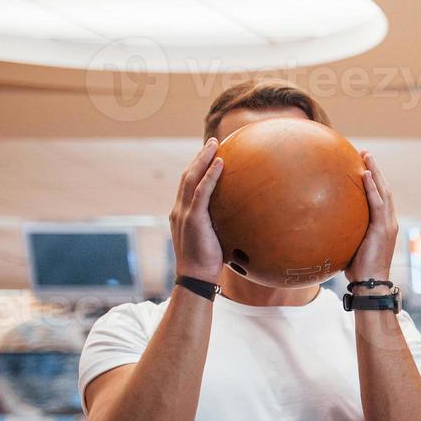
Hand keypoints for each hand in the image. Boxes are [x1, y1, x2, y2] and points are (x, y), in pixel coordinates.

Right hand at [170, 139, 224, 280]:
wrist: (196, 277)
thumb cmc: (208, 263)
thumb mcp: (214, 240)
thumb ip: (220, 227)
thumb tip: (241, 221)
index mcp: (183, 213)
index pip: (188, 185)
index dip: (197, 168)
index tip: (209, 155)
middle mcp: (180, 209)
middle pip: (187, 176)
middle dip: (199, 157)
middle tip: (213, 142)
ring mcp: (184, 213)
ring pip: (191, 178)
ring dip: (203, 159)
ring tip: (215, 144)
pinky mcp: (193, 218)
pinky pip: (202, 192)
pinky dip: (210, 175)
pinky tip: (221, 163)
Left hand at [347, 151, 397, 284]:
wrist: (370, 283)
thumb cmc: (357, 270)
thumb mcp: (349, 246)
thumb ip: (342, 233)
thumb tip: (319, 225)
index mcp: (382, 225)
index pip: (379, 197)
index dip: (373, 181)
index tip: (363, 166)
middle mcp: (388, 221)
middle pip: (384, 189)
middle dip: (375, 170)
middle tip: (365, 153)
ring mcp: (388, 224)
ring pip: (383, 192)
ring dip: (375, 172)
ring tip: (366, 156)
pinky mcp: (384, 228)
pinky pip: (378, 203)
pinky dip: (373, 187)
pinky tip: (365, 174)